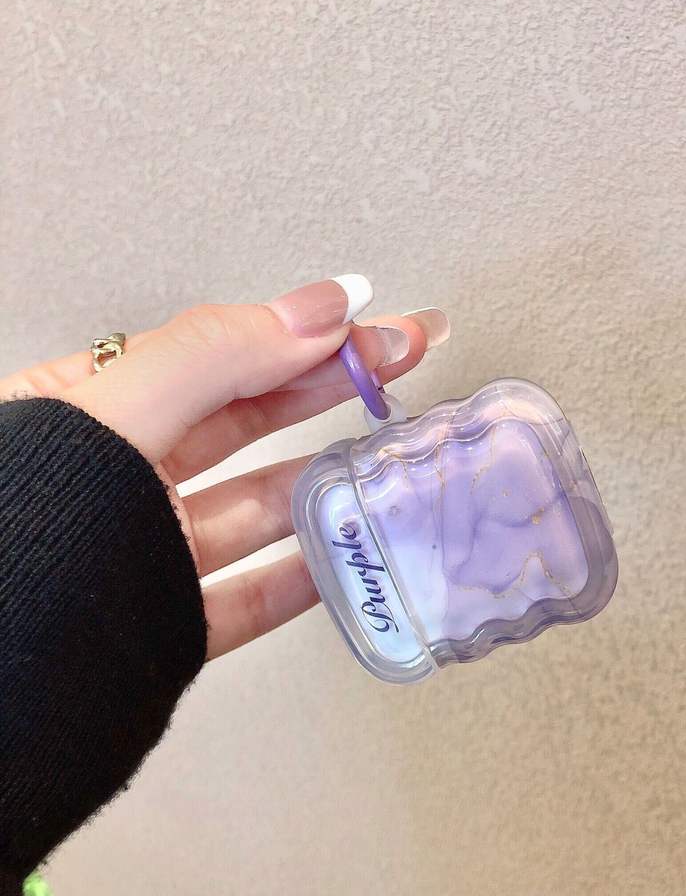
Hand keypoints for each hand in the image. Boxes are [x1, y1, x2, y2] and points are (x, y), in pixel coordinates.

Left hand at [0, 278, 447, 658]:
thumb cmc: (14, 542)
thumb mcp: (108, 420)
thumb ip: (211, 358)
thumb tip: (315, 313)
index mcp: (85, 411)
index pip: (211, 355)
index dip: (298, 332)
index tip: (369, 325)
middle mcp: (118, 476)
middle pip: (244, 419)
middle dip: (327, 384)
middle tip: (399, 360)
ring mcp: (145, 551)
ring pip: (255, 507)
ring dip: (324, 479)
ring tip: (387, 452)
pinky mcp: (168, 622)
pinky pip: (253, 592)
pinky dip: (308, 571)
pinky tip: (349, 545)